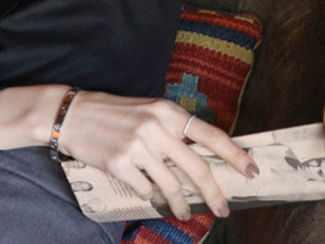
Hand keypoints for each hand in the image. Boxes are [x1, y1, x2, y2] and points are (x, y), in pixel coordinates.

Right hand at [55, 91, 257, 220]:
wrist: (72, 114)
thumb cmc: (112, 113)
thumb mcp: (146, 111)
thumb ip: (171, 130)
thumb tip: (201, 157)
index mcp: (165, 111)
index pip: (210, 135)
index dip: (235, 155)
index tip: (252, 171)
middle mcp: (155, 127)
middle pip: (196, 168)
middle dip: (214, 193)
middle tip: (223, 209)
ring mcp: (138, 146)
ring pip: (171, 186)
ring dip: (181, 205)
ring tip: (184, 213)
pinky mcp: (120, 164)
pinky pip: (144, 190)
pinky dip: (147, 194)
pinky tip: (143, 190)